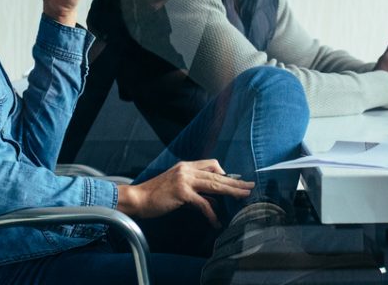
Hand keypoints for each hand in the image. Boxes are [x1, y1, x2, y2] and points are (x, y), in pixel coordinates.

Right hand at [115, 159, 252, 227]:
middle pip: (217, 175)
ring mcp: (185, 180)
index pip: (212, 164)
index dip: (225, 174)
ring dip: (231, 192)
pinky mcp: (182, 193)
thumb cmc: (156, 195)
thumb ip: (195, 190)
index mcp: (186, 166)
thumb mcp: (178, 188)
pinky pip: (203, 203)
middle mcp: (187, 169)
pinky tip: (216, 222)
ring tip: (243, 198)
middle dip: (235, 182)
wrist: (137, 199)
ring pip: (215, 185)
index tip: (235, 183)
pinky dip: (212, 213)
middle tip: (250, 187)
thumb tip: (213, 199)